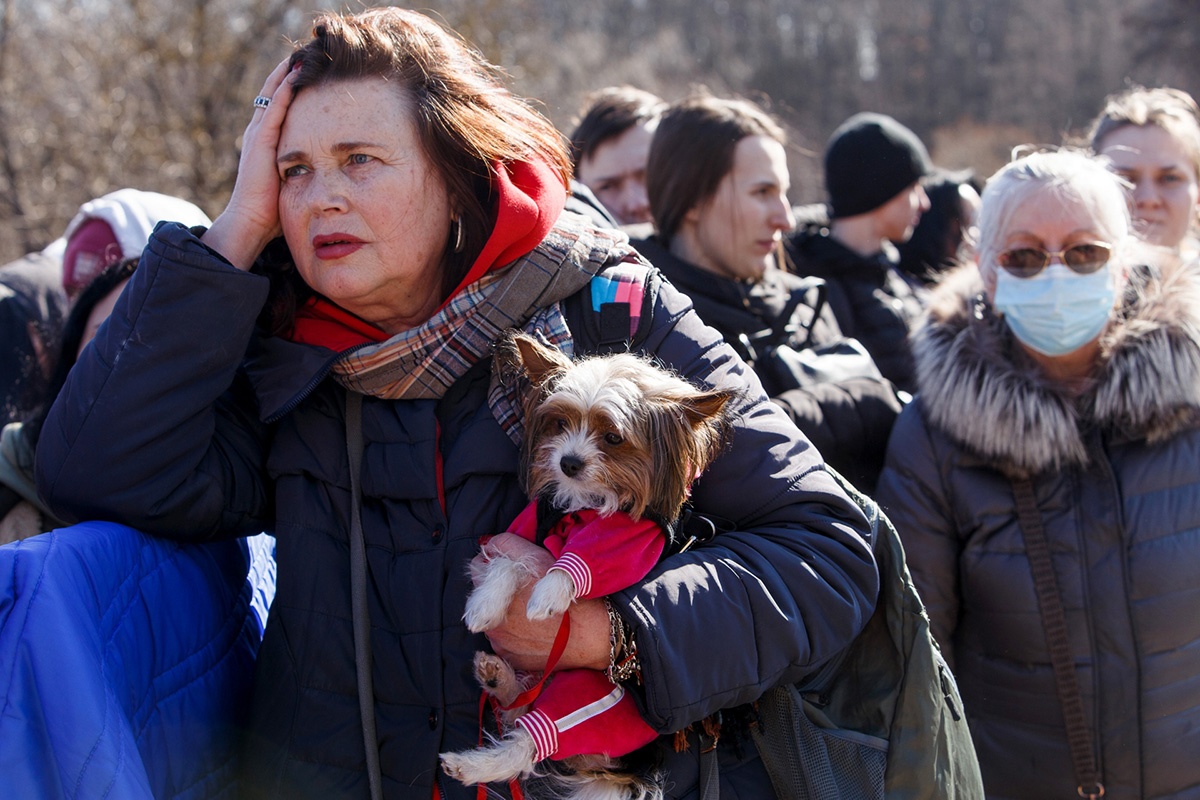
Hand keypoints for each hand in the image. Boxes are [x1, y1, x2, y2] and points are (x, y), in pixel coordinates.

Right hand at [202, 57, 298, 270]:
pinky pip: (273, 109)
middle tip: (304, 53)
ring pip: (272, 94)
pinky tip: (295, 75)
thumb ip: (301, 168)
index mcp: (265, 141)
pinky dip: (284, 91)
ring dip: (285, 74)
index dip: (290, 88)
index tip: (307, 71)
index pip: (278, 106)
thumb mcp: (291, 180)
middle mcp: (259, 132)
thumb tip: (323, 170)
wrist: (251, 221)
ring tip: (300, 54)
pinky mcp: (262, 141)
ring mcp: (258, 134)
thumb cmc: (272, 209)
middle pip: (273, 92)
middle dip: (287, 73)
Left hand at [476, 533, 610, 672]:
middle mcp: (491, 616)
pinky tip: (533, 629)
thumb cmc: (567, 595)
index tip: (510, 566)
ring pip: (493, 617)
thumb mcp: (541, 559)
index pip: (479, 567)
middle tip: (526, 588)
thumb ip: (510, 546)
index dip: (495, 562)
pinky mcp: (508, 656)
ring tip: (532, 610)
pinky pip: (503, 640)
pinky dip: (513, 633)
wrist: (589, 637)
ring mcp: (498, 639)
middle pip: (484, 594)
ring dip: (505, 611)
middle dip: (500, 588)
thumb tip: (490, 545)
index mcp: (496, 589)